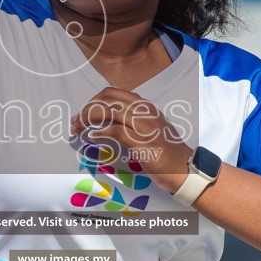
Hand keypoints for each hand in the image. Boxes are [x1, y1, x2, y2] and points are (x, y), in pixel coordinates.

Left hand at [70, 87, 193, 192]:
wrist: (184, 168)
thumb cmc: (166, 151)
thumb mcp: (151, 128)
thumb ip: (133, 120)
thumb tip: (108, 119)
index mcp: (145, 106)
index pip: (112, 93)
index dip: (93, 101)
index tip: (83, 113)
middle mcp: (144, 111)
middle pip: (107, 99)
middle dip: (87, 108)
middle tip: (76, 122)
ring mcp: (144, 125)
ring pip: (109, 111)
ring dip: (88, 119)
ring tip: (79, 128)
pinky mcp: (142, 142)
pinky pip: (115, 131)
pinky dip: (100, 132)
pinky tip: (92, 137)